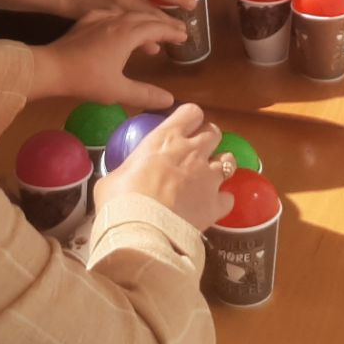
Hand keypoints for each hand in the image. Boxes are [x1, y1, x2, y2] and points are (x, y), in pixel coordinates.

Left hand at [31, 7, 185, 107]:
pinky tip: (120, 24)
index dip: (172, 31)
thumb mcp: (118, 90)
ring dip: (143, 21)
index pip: (156, 28)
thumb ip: (145, 94)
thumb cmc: (86, 79)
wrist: (51, 67)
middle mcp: (116, 21)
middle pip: (144, 18)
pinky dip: (122, 19)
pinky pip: (110, 14)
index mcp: (127, 34)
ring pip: (127, 15)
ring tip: (151, 33)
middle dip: (161, 23)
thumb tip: (170, 100)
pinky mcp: (85, 22)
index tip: (185, 35)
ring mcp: (99, 19)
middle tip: (175, 29)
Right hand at [94, 104, 233, 232]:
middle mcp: (193, 151)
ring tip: (208, 178)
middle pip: (214, 132)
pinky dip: (221, 201)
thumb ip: (127, 170)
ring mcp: (208, 177)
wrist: (141, 231)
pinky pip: (228, 197)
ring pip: (229, 161)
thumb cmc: (120, 200)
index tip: (183, 129)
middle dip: (208, 140)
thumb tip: (122, 177)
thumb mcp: (114, 176)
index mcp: (166, 138)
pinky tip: (210, 207)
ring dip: (220, 167)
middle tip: (196, 153)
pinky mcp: (217, 204)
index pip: (191, 112)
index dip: (190, 119)